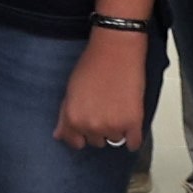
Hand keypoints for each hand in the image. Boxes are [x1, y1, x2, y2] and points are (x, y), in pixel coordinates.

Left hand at [57, 27, 147, 151]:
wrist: (116, 50)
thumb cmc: (92, 65)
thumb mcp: (71, 90)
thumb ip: (64, 115)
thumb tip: (58, 135)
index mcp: (73, 119)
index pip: (75, 142)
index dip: (82, 133)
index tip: (87, 126)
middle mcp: (91, 126)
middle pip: (96, 141)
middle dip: (100, 128)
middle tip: (105, 107)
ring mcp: (113, 126)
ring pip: (115, 140)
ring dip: (117, 129)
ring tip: (118, 106)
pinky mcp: (133, 123)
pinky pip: (134, 143)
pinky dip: (133, 136)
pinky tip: (131, 122)